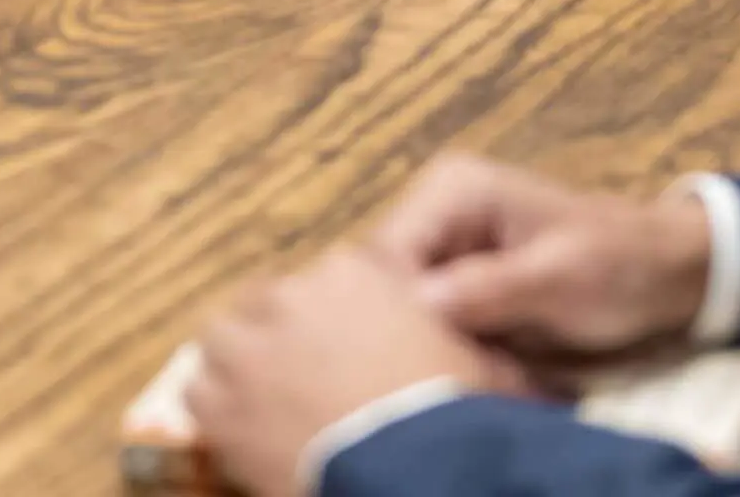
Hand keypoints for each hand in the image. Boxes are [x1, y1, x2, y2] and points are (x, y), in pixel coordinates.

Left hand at [188, 247, 523, 496]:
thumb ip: (483, 349)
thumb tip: (538, 375)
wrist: (411, 469)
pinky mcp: (218, 394)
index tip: (347, 356)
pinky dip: (219, 414)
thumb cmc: (453, 414)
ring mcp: (247, 340)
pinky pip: (201, 394)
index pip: (332, 280)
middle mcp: (293, 291)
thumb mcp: (487, 370)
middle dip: (284, 338)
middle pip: (270, 302)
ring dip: (244, 368)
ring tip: (272, 412)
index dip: (337, 321)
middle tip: (307, 386)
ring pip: (226, 340)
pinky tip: (246, 440)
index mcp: (357, 270)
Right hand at [371, 154, 711, 360]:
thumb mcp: (559, 281)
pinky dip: (460, 347)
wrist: (671, 270)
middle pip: (392, 281)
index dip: (400, 312)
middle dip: (422, 333)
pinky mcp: (464, 274)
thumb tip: (418, 305)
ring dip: (442, 345)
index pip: (388, 254)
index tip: (432, 362)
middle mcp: (438, 207)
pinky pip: (439, 315)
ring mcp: (450, 240)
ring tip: (480, 374)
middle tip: (462, 375)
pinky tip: (489, 368)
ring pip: (412, 305)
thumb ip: (489, 289)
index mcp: (453, 191)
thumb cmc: (619, 266)